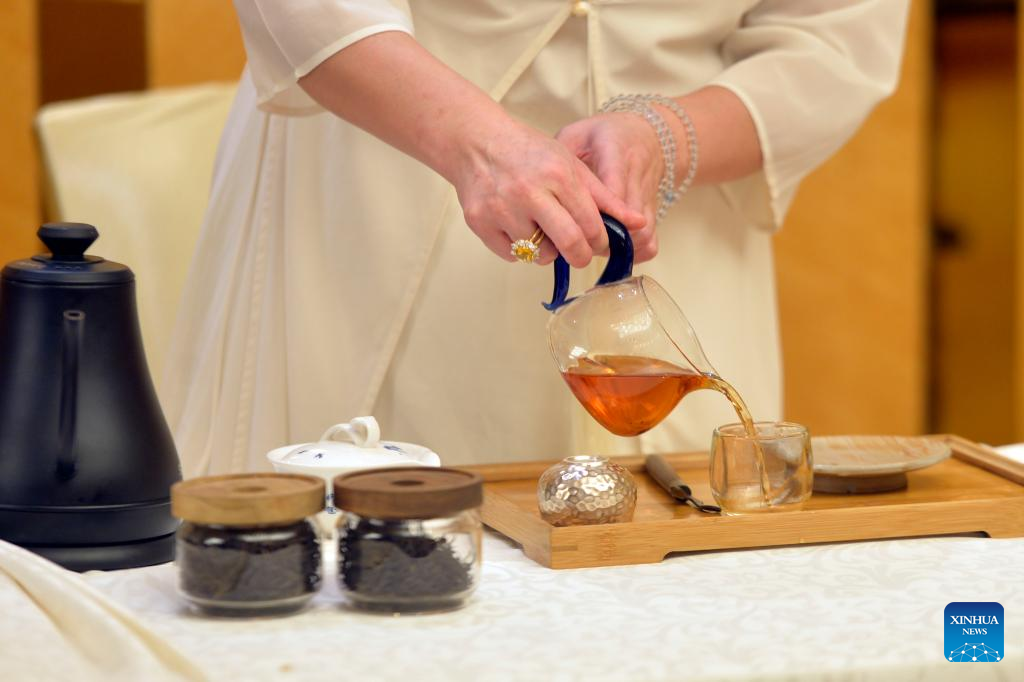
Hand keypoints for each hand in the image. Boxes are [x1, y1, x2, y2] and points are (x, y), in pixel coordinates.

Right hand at [448, 118, 644, 266]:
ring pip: (539, 254)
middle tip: (579, 253)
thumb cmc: (527, 153)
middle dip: (581, 256)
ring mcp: (501, 209)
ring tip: (542, 230)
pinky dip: (520, 250)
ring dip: (547, 250)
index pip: (591, 224)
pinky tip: (518, 227)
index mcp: (557, 175)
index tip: (598, 242)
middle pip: (569, 244)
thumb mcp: (570, 164)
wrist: (477, 143)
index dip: (600, 241)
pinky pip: (512, 255)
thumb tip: (637, 223)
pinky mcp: (480, 222)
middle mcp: (529, 192)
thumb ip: (604, 196)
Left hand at [557, 112, 665, 262]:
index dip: (597, 216)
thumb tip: (541, 181)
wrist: (646, 134)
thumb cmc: (605, 135)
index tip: (576, 230)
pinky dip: (633, 254)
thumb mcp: (578, 134)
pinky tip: (612, 253)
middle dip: (603, 239)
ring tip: (591, 249)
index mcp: (617, 153)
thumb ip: (560, 154)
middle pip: (629, 220)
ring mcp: (649, 197)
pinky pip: (651, 242)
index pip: (613, 190)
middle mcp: (638, 176)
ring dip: (616, 249)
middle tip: (577, 245)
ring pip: (643, 235)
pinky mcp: (652, 211)